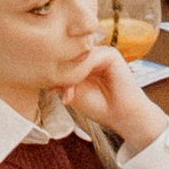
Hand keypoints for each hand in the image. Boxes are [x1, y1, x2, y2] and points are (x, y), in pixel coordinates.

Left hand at [54, 40, 166, 154]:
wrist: (121, 116)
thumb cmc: (98, 105)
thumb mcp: (73, 91)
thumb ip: (62, 77)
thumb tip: (47, 66)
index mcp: (82, 62)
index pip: (63, 58)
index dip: (54, 71)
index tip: (51, 90)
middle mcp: (91, 55)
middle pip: (68, 54)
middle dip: (60, 72)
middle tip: (55, 90)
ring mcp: (100, 53)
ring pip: (77, 55)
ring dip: (69, 74)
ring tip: (69, 94)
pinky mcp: (111, 54)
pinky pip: (90, 55)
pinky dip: (81, 69)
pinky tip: (78, 84)